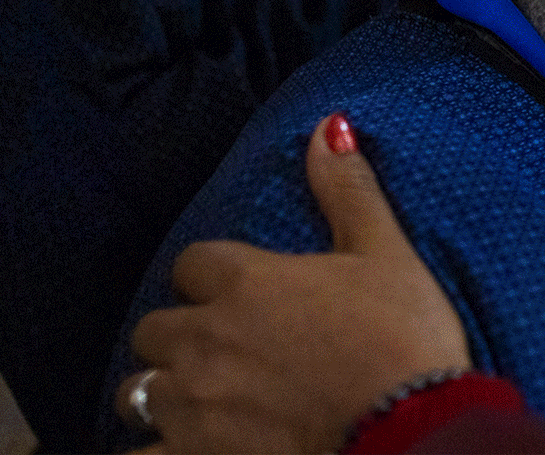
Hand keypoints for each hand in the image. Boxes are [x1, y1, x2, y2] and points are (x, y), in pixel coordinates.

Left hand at [126, 114, 469, 452]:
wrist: (409, 432)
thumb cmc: (403, 340)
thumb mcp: (388, 254)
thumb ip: (347, 190)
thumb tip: (329, 124)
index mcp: (246, 282)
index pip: (193, 264)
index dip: (214, 276)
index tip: (240, 291)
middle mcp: (204, 339)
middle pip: (154, 329)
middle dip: (180, 336)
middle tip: (221, 349)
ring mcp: (190, 405)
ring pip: (135, 393)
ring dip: (159, 393)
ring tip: (196, 402)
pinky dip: (155, 451)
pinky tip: (180, 448)